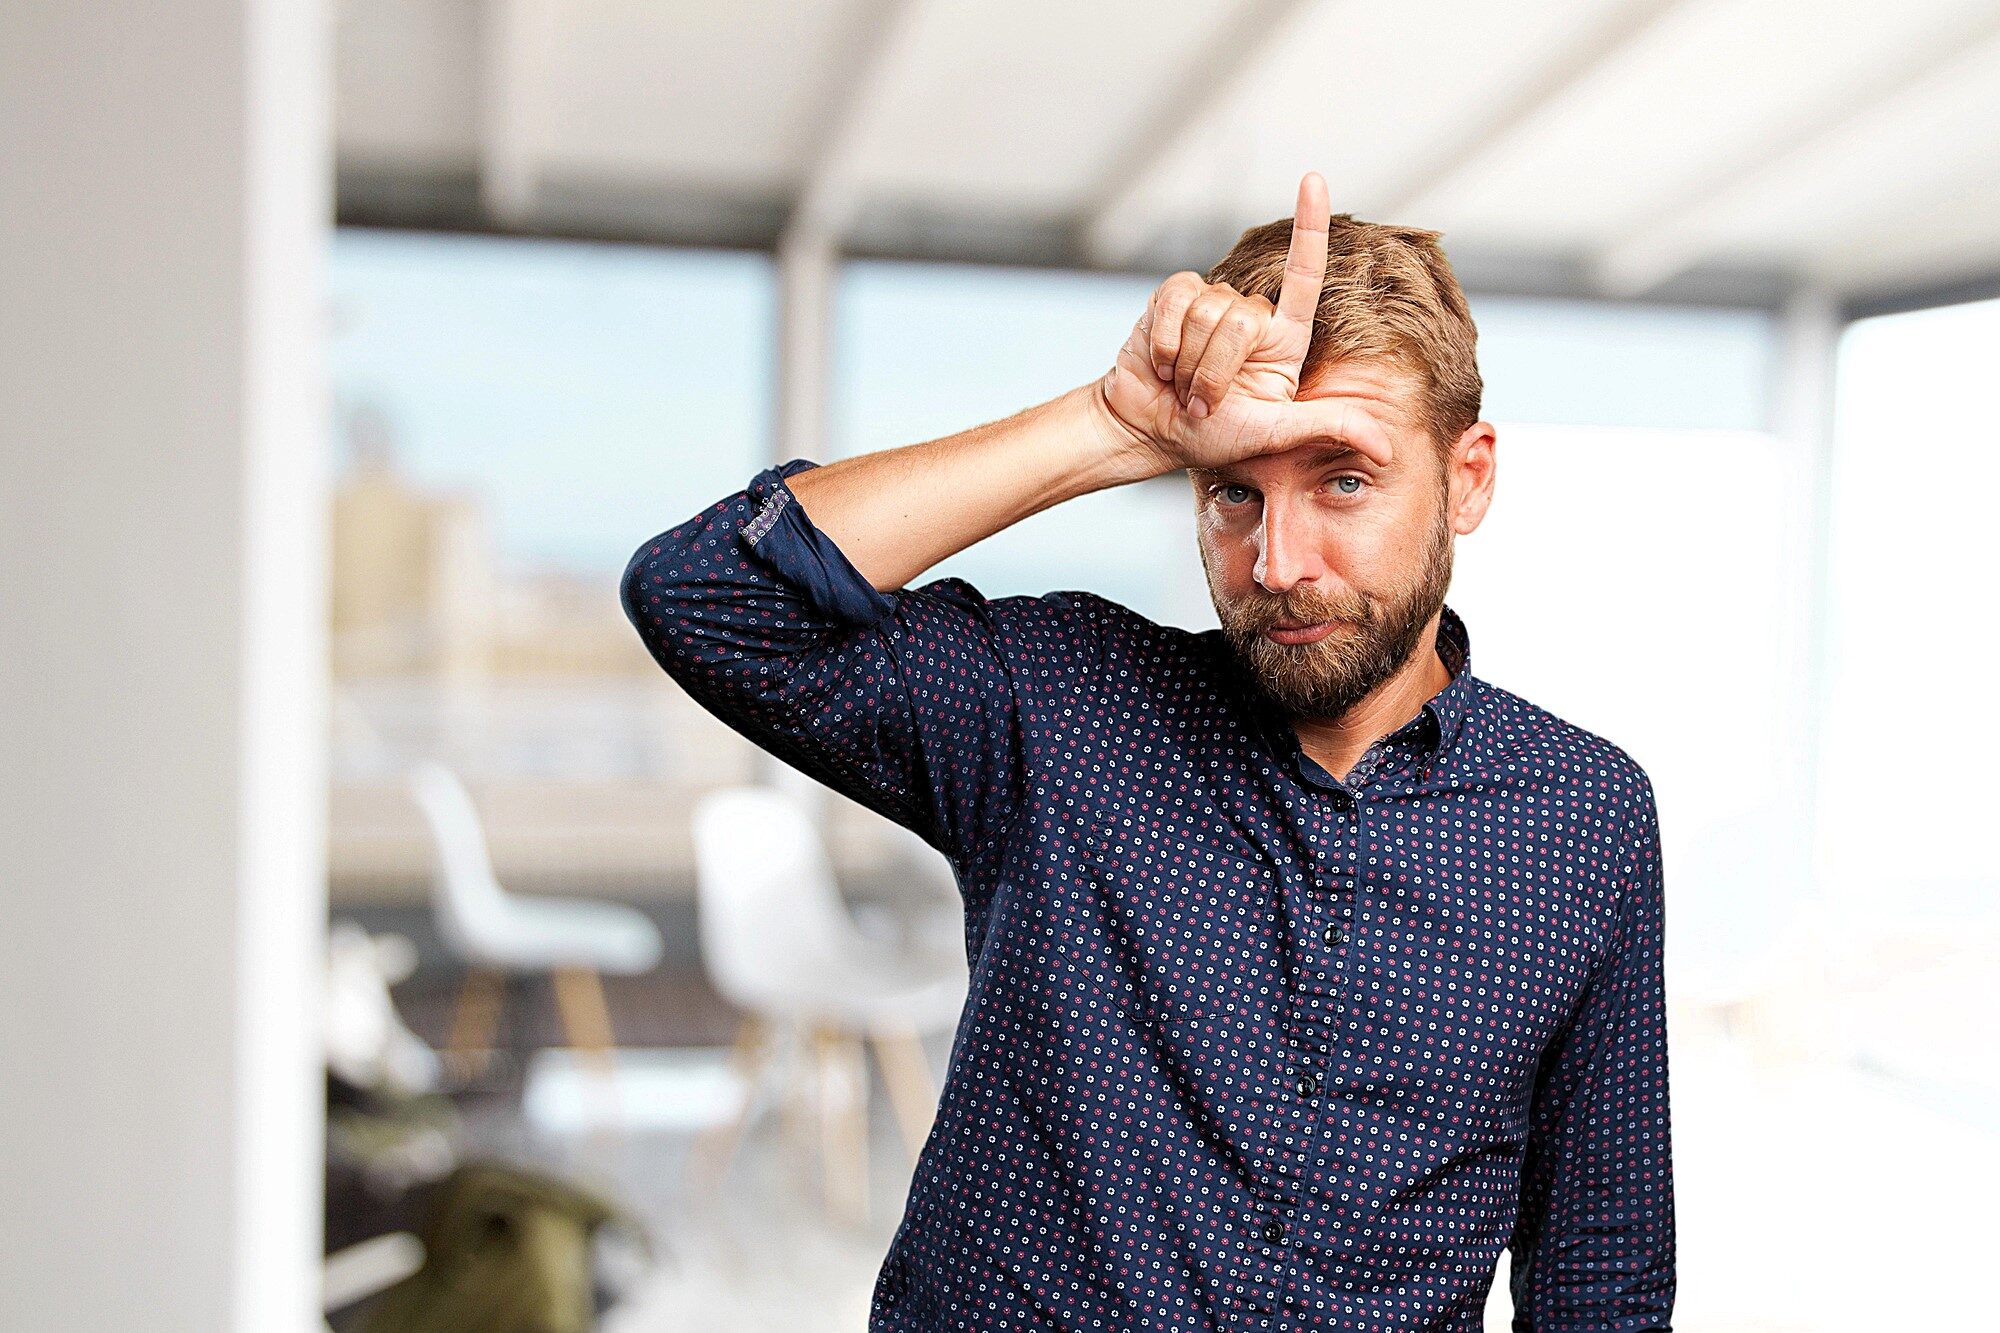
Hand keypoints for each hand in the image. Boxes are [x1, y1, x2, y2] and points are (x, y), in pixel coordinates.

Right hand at [1094, 171, 1393, 474]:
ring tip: (1183, 386)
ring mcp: (1209, 304)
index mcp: (1283, 340)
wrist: (1149, 433)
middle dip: (1217, 369)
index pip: (1303, 272)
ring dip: (1189, 363)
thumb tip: (1388, 447)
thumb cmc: (1212, 438)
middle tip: (1204, 402)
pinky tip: (1162, 365)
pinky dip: (1164, 340)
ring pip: (1207, 310)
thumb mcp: (1276, 436)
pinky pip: (1174, 300)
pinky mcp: (1171, 299)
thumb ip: (1330, 428)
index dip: (1309, 224)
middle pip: (1242, 315)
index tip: (1313, 179)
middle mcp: (1250, 316)